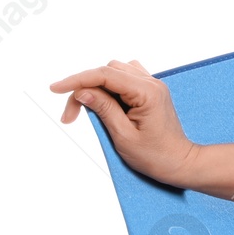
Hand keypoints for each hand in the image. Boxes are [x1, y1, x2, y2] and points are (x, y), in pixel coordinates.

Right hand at [50, 59, 196, 185]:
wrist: (179, 162)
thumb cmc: (155, 155)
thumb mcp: (123, 135)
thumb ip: (103, 109)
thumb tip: (82, 90)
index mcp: (147, 92)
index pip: (105, 75)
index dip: (77, 80)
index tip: (54, 88)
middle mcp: (152, 84)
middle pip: (108, 71)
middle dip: (84, 88)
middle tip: (70, 116)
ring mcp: (153, 86)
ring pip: (115, 72)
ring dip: (96, 87)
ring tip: (86, 111)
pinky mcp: (150, 92)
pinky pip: (124, 79)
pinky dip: (108, 87)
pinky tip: (102, 103)